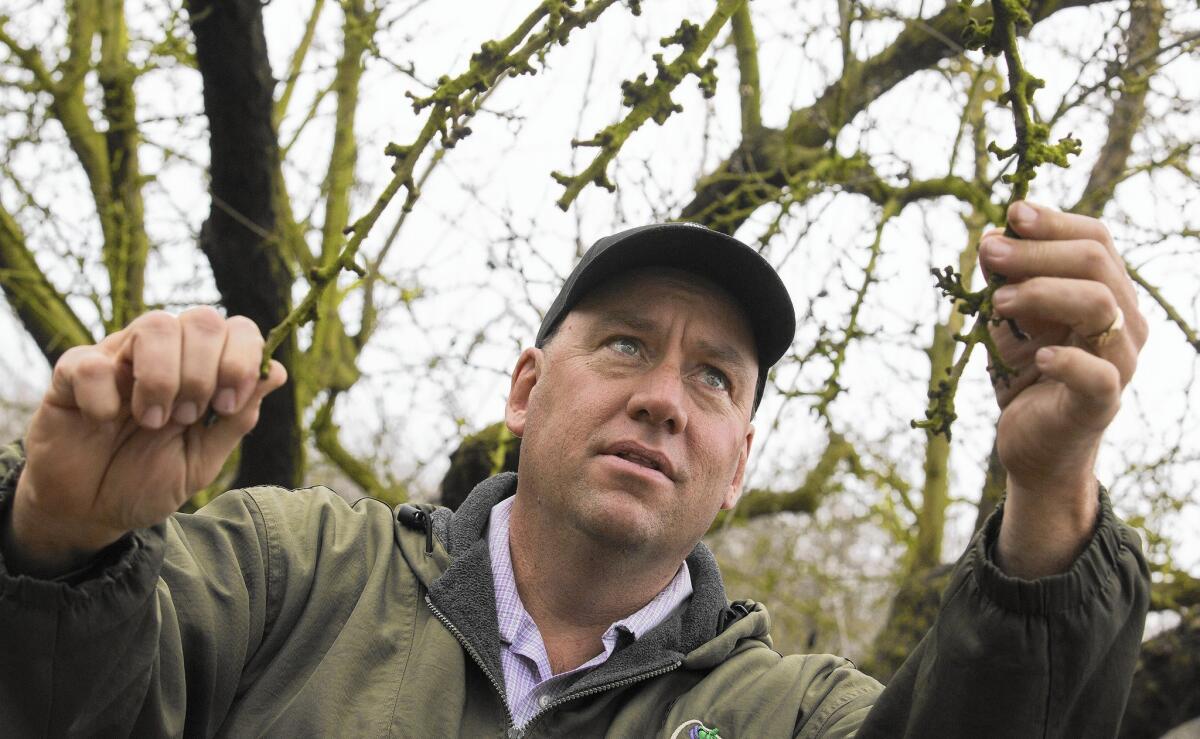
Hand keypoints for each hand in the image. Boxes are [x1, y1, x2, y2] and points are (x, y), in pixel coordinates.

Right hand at [6, 308, 286, 575]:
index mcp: (202, 369)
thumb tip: (275, 372)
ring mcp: (118, 358)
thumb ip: (237, 419)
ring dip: (163, 378)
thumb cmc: (148, 480)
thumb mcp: (203, 459)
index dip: (242, 359)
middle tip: (186, 417)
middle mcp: (164, 354)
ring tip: (151, 421)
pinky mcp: (72, 373)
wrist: (90, 510)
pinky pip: (91, 362)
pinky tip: (104, 420)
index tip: (227, 404)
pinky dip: (104, 396)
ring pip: (155, 325)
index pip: (238, 329)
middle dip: (204, 372)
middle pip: (202, 319)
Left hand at [979, 202, 1146, 576]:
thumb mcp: (1010, 319)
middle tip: (987, 252)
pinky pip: (1098, 375)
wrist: (1033, 443)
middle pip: (1095, 262)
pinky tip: (1036, 356)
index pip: (1095, 239)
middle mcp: (1125, 321)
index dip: (1054, 222)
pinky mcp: (1102, 403)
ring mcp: (1121, 362)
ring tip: (997, 301)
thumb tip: (990, 238)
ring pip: (1099, 304)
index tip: (1010, 214)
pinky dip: (1067, 360)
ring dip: (1042, 292)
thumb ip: (1005, 280)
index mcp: (1107, 292)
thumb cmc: (1026, 374)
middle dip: (1036, 250)